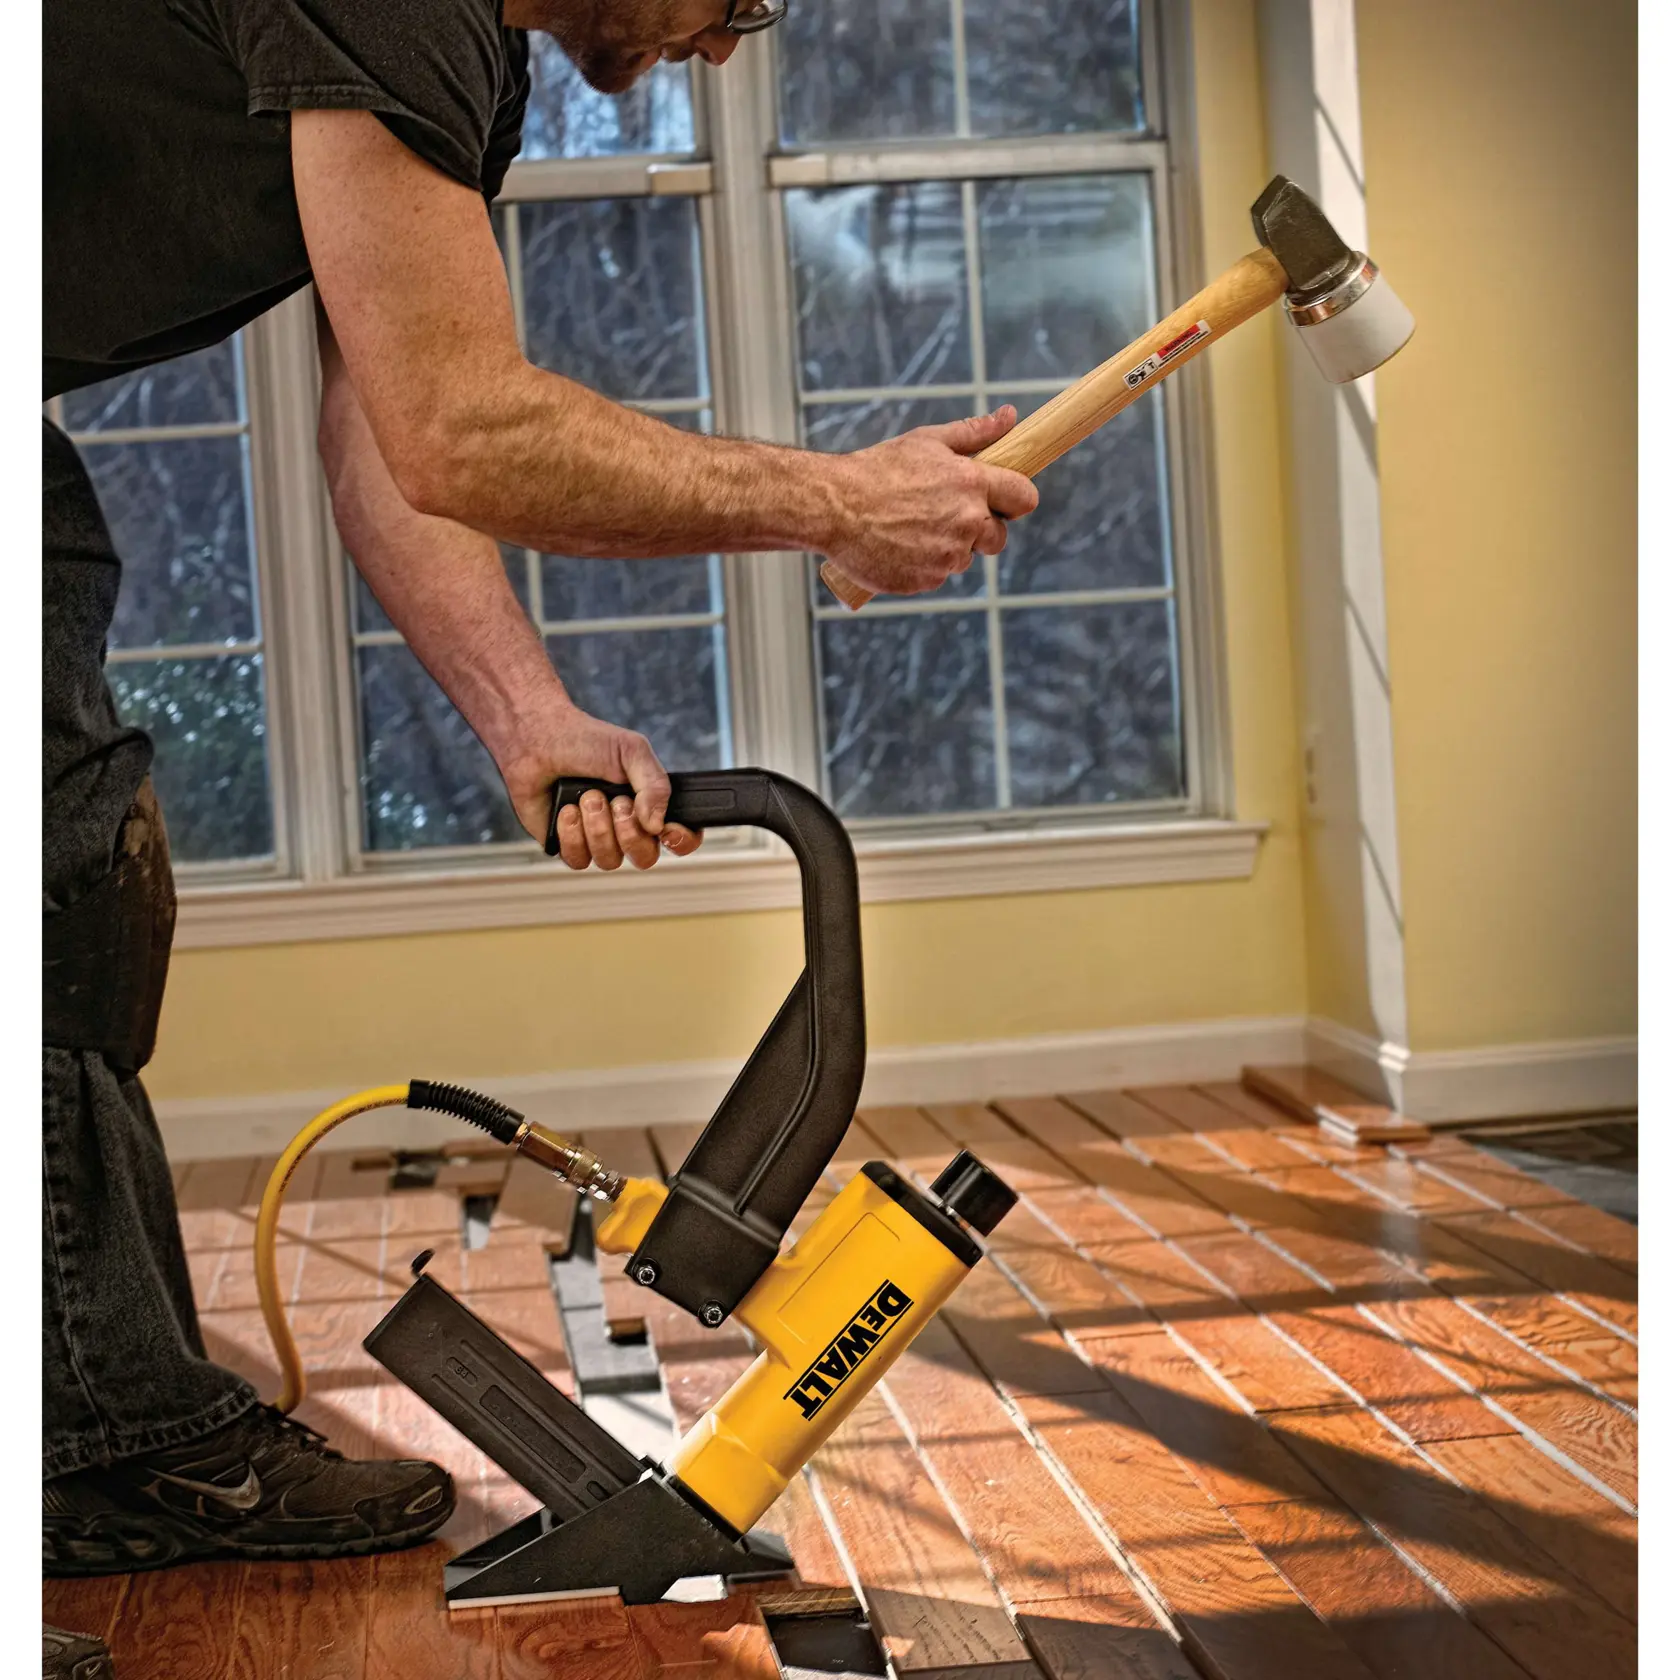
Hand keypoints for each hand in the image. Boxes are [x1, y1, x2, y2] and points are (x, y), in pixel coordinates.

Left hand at [499, 703, 702, 869]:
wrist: (539, 738)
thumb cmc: (586, 741)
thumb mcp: (632, 752)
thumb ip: (656, 786)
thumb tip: (656, 826)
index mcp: (650, 805)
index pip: (680, 838)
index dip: (680, 841)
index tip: (666, 828)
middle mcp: (626, 827)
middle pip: (645, 857)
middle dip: (629, 831)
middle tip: (615, 801)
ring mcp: (597, 839)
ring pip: (610, 860)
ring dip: (598, 827)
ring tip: (586, 797)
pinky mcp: (568, 845)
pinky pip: (579, 860)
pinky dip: (572, 834)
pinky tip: (566, 809)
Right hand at [821, 408, 1038, 595]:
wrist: (833, 507)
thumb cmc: (878, 469)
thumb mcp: (926, 442)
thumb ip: (974, 432)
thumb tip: (1010, 416)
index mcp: (972, 484)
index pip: (1024, 498)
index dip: (1015, 500)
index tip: (1001, 501)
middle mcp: (966, 522)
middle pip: (998, 538)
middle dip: (980, 530)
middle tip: (943, 515)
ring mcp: (947, 555)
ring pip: (964, 558)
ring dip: (947, 547)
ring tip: (911, 527)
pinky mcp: (926, 580)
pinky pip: (936, 576)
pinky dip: (922, 565)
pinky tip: (899, 545)